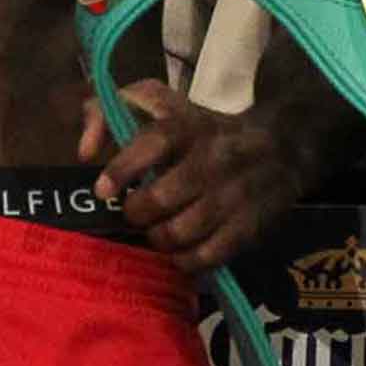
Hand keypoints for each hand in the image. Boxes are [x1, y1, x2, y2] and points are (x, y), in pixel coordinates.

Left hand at [78, 78, 298, 271]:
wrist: (281, 147)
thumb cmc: (203, 130)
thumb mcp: (159, 105)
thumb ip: (108, 114)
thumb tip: (84, 151)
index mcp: (189, 127)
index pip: (154, 143)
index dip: (123, 168)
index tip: (103, 190)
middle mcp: (213, 160)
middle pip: (160, 199)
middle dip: (137, 213)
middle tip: (135, 213)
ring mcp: (233, 196)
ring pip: (179, 233)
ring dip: (158, 238)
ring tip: (157, 231)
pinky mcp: (249, 227)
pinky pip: (205, 257)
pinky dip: (184, 260)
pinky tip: (180, 251)